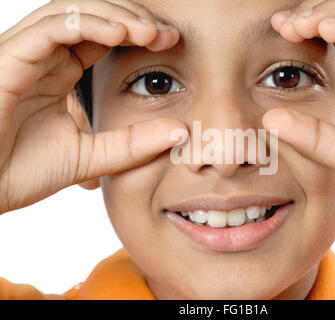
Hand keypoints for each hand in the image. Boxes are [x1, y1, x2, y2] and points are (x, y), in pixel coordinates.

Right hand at [0, 0, 187, 213]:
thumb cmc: (21, 172)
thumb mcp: (91, 156)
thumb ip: (133, 144)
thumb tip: (181, 131)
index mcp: (60, 74)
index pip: (104, 37)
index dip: (139, 35)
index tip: (171, 42)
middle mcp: (44, 57)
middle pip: (93, 16)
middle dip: (133, 19)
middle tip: (167, 33)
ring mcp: (25, 54)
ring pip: (72, 12)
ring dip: (116, 16)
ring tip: (150, 31)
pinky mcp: (8, 57)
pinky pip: (50, 27)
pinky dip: (87, 24)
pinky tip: (120, 34)